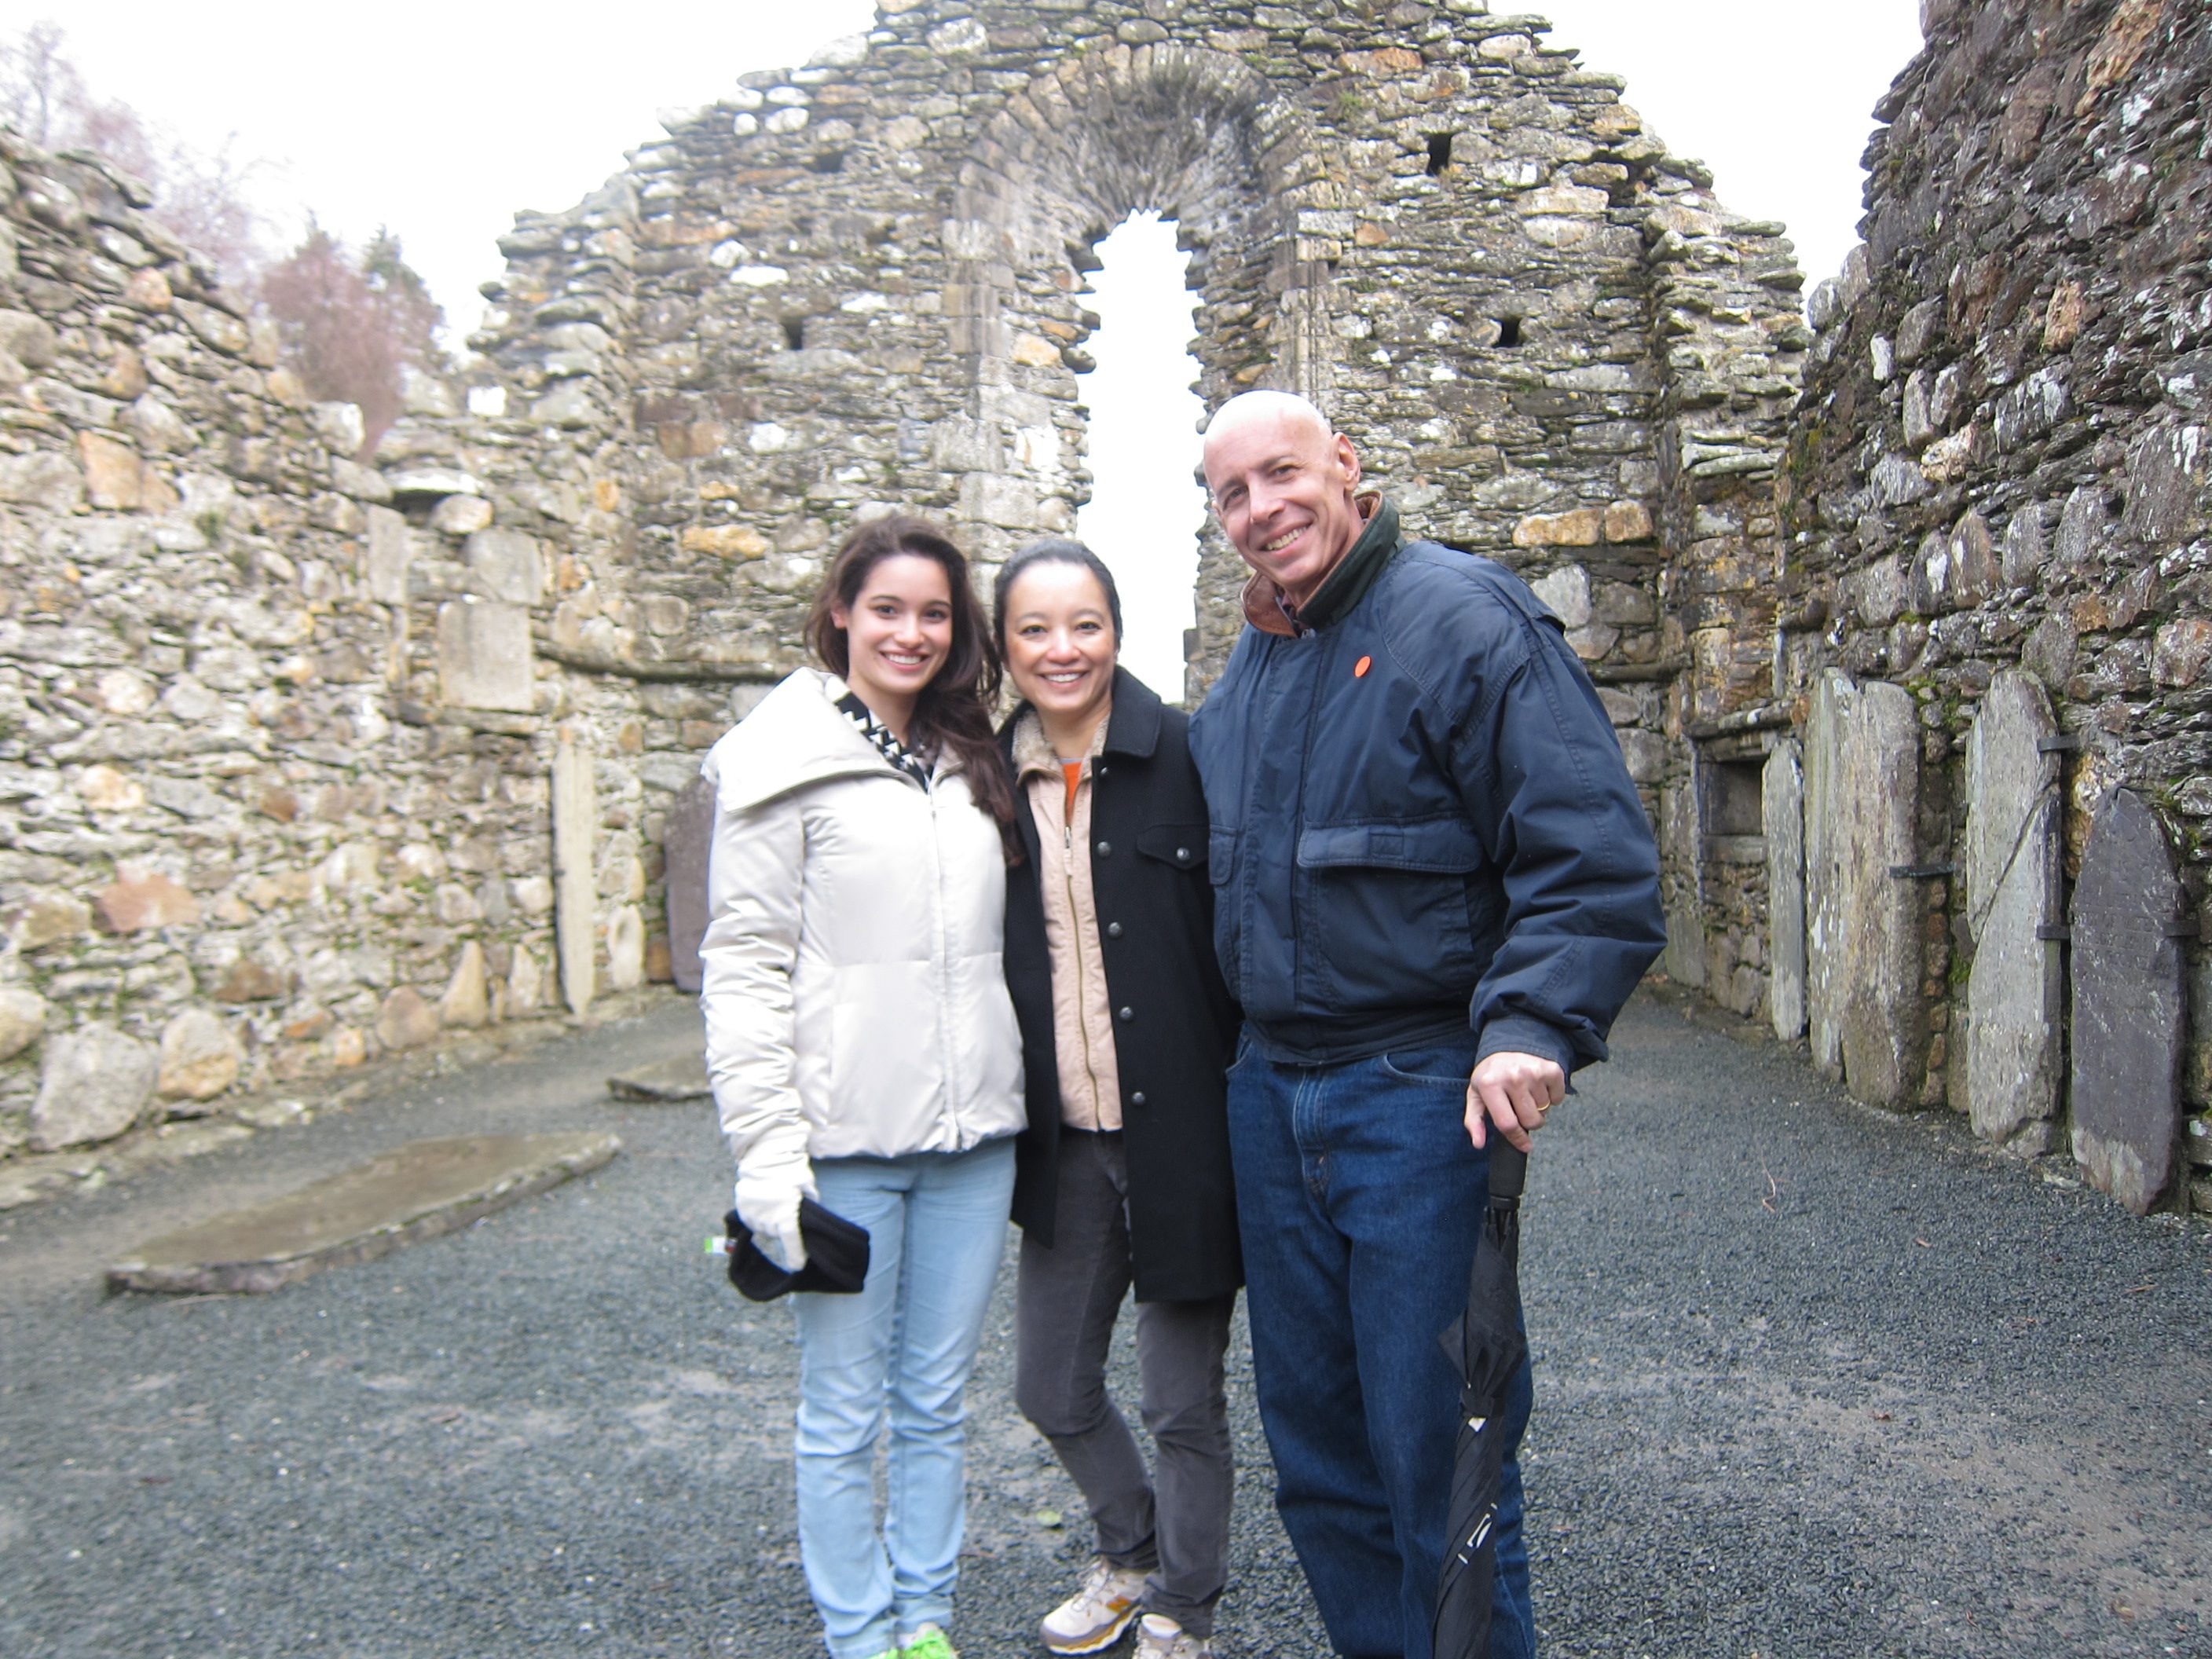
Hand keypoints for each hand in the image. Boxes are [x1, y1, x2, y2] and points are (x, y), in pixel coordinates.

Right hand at [734, 1143, 815, 1271]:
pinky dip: (758, 1217)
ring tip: (775, 1203)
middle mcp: (767, 1217)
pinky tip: (764, 1204)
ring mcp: (752, 1214)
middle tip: (787, 1210)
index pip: (791, 1241)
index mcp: (785, 1213)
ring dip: (770, 1222)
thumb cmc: (791, 1169)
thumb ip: (809, 1204)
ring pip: (763, 1228)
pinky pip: (752, 1221)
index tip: (798, 1265)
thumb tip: (809, 1219)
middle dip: (783, 1227)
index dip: (796, 1254)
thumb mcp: (807, 1186)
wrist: (764, 1154)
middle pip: (776, 1233)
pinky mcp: (742, 1208)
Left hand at [1464, 1050, 1565, 1153]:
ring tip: (1526, 1094)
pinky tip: (1539, 1088)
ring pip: (1545, 1110)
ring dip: (1538, 1107)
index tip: (1525, 1146)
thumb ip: (1474, 1121)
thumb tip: (1479, 1143)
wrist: (1506, 1048)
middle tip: (1519, 1107)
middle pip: (1531, 1121)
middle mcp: (1513, 1077)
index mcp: (1490, 1085)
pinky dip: (1552, 1097)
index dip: (1517, 1139)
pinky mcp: (1551, 1069)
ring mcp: (1533, 1071)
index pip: (1508, 1123)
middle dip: (1528, 1121)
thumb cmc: (1491, 1077)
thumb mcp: (1476, 1096)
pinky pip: (1558, 1098)